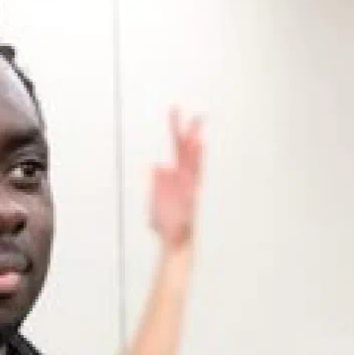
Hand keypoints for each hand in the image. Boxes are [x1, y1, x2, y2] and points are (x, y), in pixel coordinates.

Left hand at [149, 108, 203, 249]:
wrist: (175, 243)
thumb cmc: (166, 224)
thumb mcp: (156, 200)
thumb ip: (155, 183)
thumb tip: (155, 165)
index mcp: (178, 178)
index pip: (179, 149)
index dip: (177, 130)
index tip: (175, 111)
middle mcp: (186, 181)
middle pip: (188, 153)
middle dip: (190, 134)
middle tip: (194, 114)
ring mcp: (188, 192)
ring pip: (194, 168)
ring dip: (196, 154)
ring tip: (198, 137)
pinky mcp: (187, 204)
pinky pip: (189, 188)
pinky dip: (187, 181)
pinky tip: (185, 172)